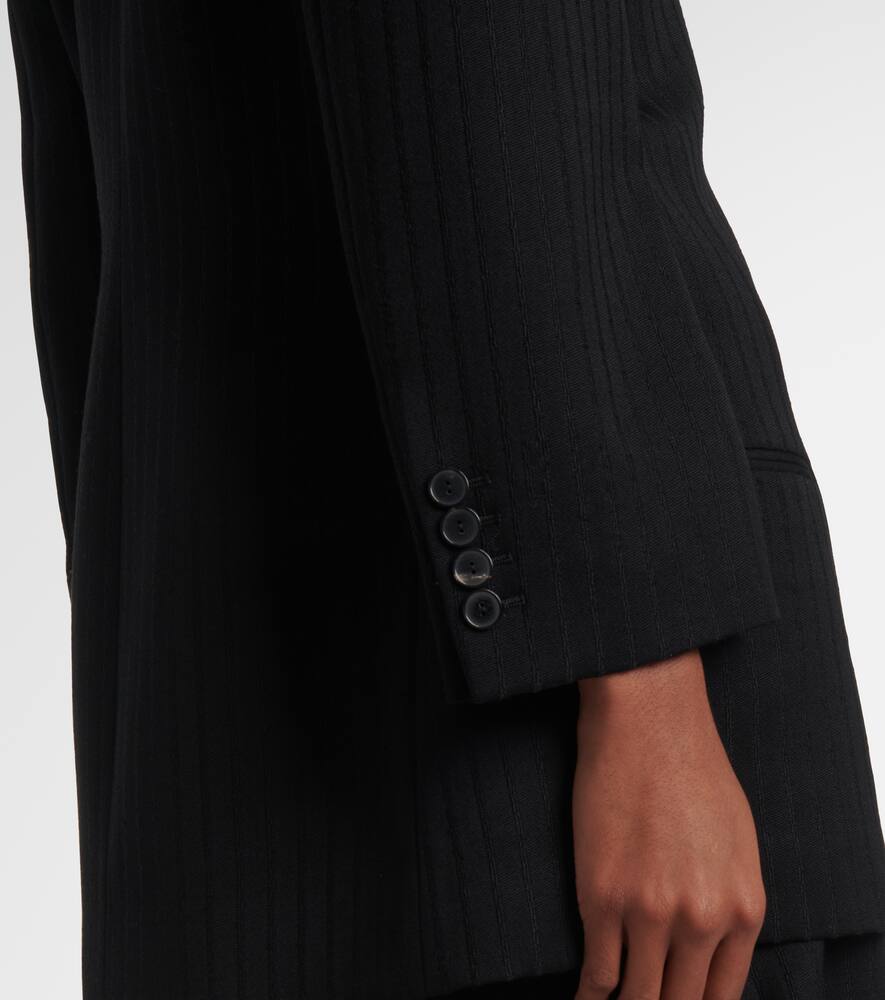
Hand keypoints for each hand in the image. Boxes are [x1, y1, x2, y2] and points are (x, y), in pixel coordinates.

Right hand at [573, 650, 765, 999]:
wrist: (647, 718)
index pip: (721, 997)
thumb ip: (730, 900)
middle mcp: (701, 919)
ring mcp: (648, 912)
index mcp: (743, 908)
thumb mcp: (738, 840)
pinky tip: (586, 998)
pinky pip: (597, 972)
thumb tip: (709, 944)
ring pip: (638, 996)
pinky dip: (590, 994)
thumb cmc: (693, 766)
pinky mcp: (599, 896)